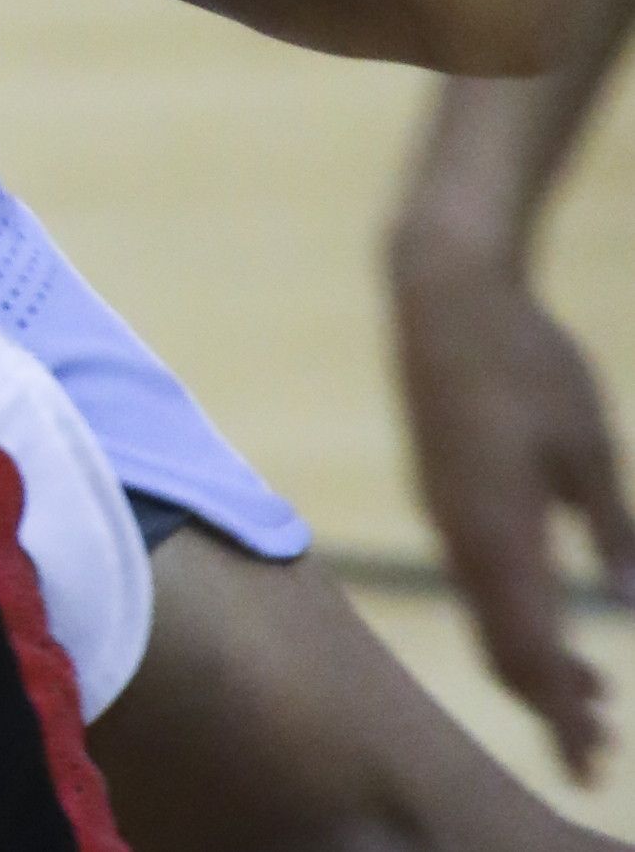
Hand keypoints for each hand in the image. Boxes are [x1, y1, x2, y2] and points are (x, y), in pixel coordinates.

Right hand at [395, 219, 634, 776]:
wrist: (444, 288)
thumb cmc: (528, 360)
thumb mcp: (590, 446)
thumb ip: (609, 526)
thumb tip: (626, 600)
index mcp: (501, 529)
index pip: (530, 649)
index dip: (560, 714)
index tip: (589, 766)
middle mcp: (461, 532)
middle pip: (496, 645)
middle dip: (545, 702)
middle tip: (597, 749)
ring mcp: (442, 508)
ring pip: (481, 612)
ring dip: (527, 659)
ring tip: (587, 689)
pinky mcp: (438, 486)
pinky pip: (470, 575)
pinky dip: (506, 614)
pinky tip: (543, 609)